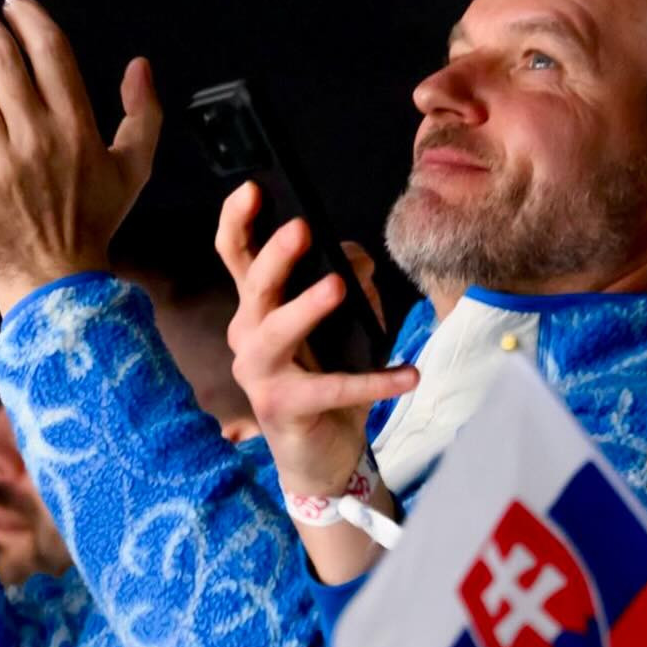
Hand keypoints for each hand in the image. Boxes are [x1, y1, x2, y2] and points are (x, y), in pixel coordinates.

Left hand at [0, 0, 160, 314]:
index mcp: (79, 127)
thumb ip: (143, 114)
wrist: (56, 286)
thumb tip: (140, 66)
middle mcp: (39, 137)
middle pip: (3, 58)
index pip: (50, 52)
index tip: (10, 5)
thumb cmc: (92, 227)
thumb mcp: (133, 170)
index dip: (28, 19)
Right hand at [216, 181, 417, 581]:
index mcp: (257, 310)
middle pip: (253, 287)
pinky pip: (330, 387)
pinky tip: (409, 374)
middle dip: (275, 255)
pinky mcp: (283, 408)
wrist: (322, 458)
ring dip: (305, 307)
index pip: (237, 257)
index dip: (238, 221)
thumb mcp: (346, 331)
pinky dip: (373, 381)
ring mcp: (260, 374)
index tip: (254, 188)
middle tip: (301, 228)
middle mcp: (248, 337)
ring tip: (338, 286)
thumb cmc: (328, 386)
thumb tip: (357, 259)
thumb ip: (351, 291)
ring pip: (275, 332)